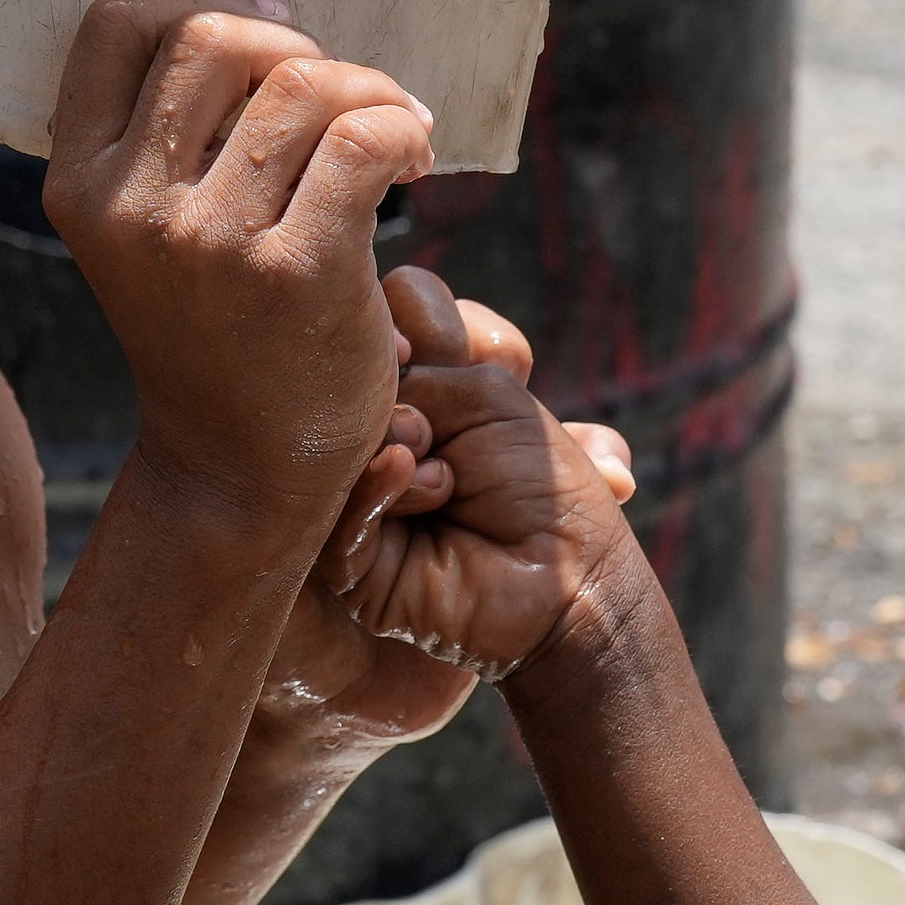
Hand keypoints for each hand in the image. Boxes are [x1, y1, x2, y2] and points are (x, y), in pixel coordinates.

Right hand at [44, 0, 430, 538]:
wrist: (240, 470)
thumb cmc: (210, 328)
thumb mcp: (147, 219)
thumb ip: (155, 108)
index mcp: (77, 181)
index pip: (119, 24)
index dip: (200, 0)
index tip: (269, 33)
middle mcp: (129, 206)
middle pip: (216, 39)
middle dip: (296, 43)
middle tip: (338, 87)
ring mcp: (208, 242)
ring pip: (304, 84)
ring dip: (369, 88)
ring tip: (393, 127)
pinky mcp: (294, 272)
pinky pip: (365, 138)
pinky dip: (405, 128)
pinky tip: (416, 158)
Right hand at [326, 270, 635, 683]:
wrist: (572, 583)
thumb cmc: (543, 488)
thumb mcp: (489, 395)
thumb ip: (416, 371)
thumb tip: (349, 391)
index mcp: (417, 395)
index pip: (382, 321)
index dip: (402, 322)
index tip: (427, 344)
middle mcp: (378, 440)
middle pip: (346, 374)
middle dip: (396, 384)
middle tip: (431, 417)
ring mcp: (357, 498)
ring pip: (332, 445)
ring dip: (395, 440)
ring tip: (444, 475)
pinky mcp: (350, 564)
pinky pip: (335, 518)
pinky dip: (373, 489)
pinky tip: (413, 475)